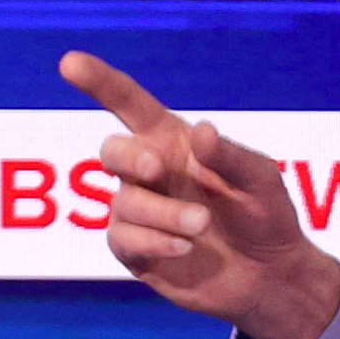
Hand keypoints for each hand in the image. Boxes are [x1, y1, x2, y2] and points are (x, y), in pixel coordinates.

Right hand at [61, 51, 339, 338]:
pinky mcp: (136, 251)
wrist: (270, 276)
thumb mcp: (260, 181)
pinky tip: (184, 247)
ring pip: (124, 202)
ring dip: (163, 212)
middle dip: (129, 156)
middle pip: (112, 150)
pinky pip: (123, 239)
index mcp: (173, 141)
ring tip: (202, 225)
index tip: (69, 63)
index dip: (100, 82)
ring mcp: (139, 212)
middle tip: (157, 167)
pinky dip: (153, 241)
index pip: (129, 104)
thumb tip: (201, 130)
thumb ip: (232, 156)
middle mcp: (149, 173)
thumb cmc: (264, 216)